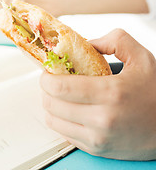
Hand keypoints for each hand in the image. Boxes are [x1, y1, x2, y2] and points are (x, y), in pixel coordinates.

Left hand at [40, 29, 155, 159]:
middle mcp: (102, 119)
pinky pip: (63, 133)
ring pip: (53, 120)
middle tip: (54, 81)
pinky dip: (61, 120)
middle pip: (51, 104)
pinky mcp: (96, 149)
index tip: (48, 71)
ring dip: (51, 105)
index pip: (60, 87)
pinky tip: (70, 110)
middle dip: (47, 89)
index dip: (47, 77)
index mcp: (111, 93)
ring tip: (61, 95)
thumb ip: (115, 40)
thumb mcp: (142, 58)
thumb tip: (86, 43)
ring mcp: (98, 137)